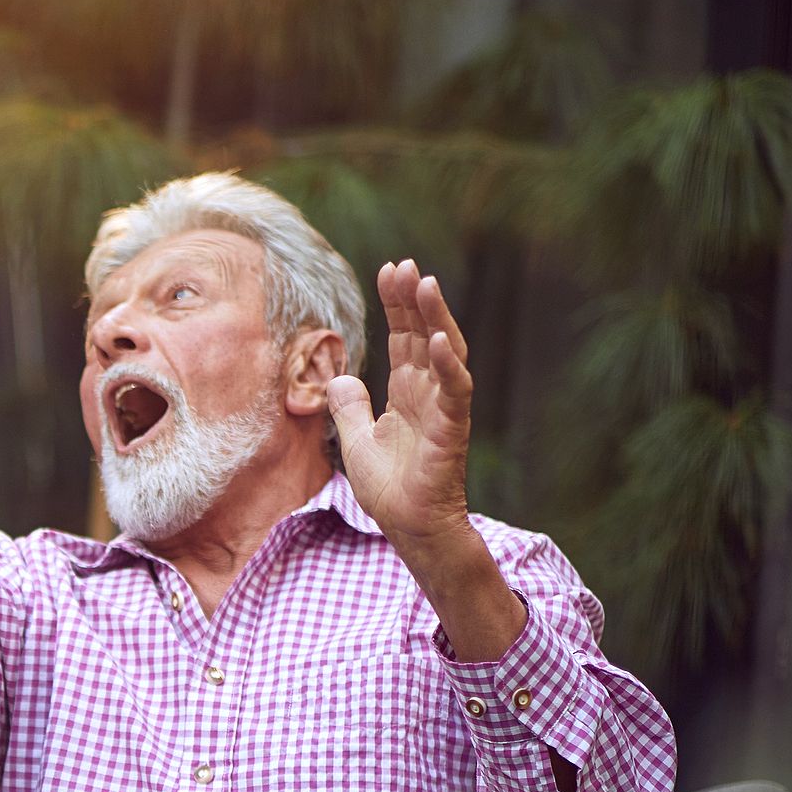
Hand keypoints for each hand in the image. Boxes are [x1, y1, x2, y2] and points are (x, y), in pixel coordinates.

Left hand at [329, 259, 476, 551]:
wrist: (409, 527)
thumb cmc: (391, 488)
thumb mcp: (356, 440)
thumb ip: (349, 407)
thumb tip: (338, 378)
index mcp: (407, 391)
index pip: (404, 337)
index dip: (397, 305)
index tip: (388, 270)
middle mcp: (429, 392)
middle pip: (423, 334)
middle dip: (414, 299)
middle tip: (404, 264)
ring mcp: (443, 408)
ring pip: (444, 352)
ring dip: (436, 317)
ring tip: (424, 284)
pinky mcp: (451, 429)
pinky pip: (454, 391)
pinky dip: (446, 365)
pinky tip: (435, 339)